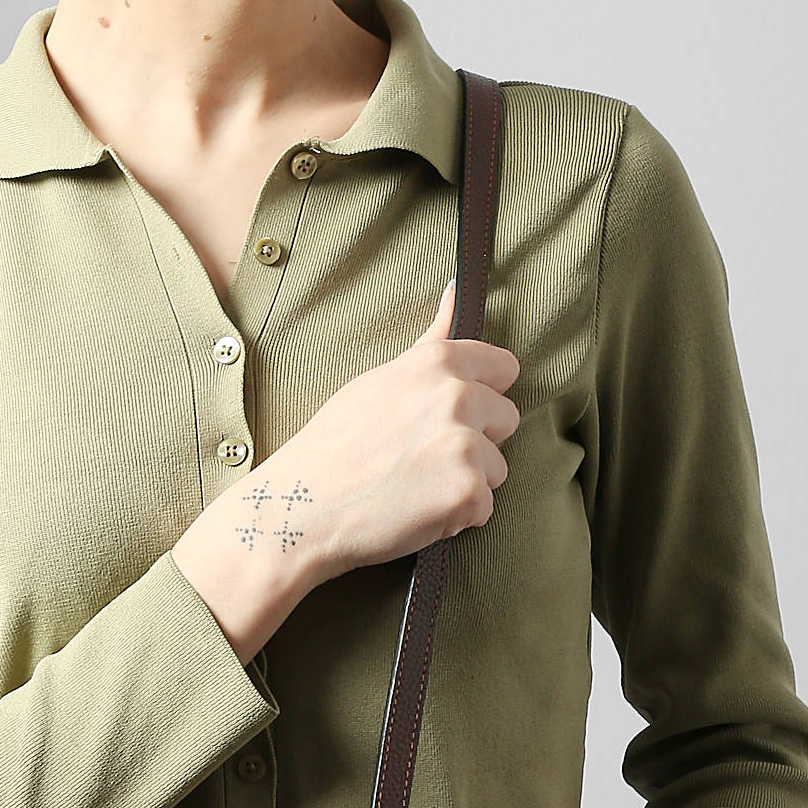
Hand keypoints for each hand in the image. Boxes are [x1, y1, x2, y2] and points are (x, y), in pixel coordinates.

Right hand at [279, 275, 521, 582]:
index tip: (450, 417)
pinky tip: (414, 512)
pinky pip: (483, 508)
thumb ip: (429, 344)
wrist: (301, 507)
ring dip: (465, 483)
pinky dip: (455, 518)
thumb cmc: (333, 448)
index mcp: (437, 363)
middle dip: (476, 442)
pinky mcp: (467, 492)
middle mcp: (457, 396)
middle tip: (422, 460)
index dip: (481, 396)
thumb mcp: (378, 380)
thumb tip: (458, 289)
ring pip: (496, 468)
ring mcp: (465, 445)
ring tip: (414, 489)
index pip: (503, 369)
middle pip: (506, 419)